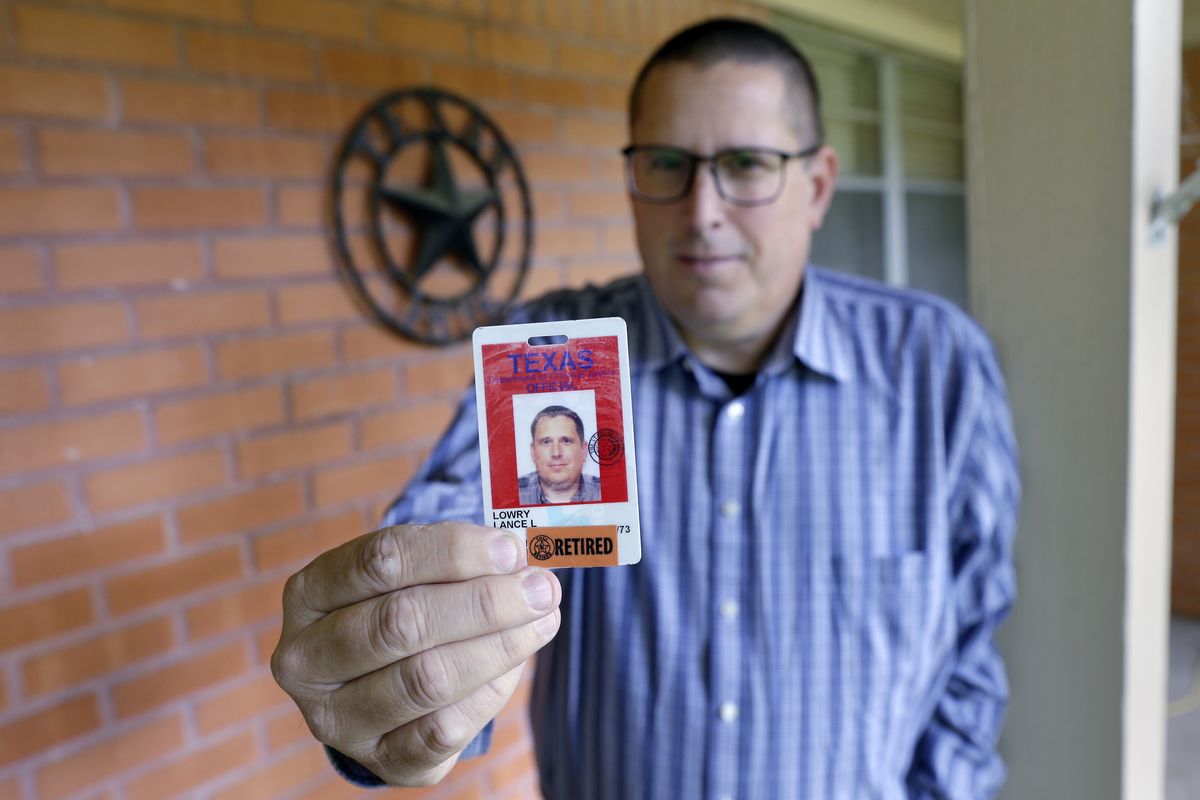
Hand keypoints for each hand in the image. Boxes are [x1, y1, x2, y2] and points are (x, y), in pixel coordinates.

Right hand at [271, 522, 560, 785]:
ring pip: (427, 678)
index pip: (380, 561)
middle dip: (484, 602)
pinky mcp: (379, 761)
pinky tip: (515, 664)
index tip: (510, 549)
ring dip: (499, 646)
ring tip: (543, 619)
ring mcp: (336, 718)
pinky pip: (443, 730)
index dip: (453, 552)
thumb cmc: (402, 608)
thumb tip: (520, 556)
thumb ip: (455, 559)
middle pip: (402, 621)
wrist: (379, 685)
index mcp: (308, 593)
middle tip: (541, 588)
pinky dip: (489, 692)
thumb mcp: (411, 573)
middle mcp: (307, 659)